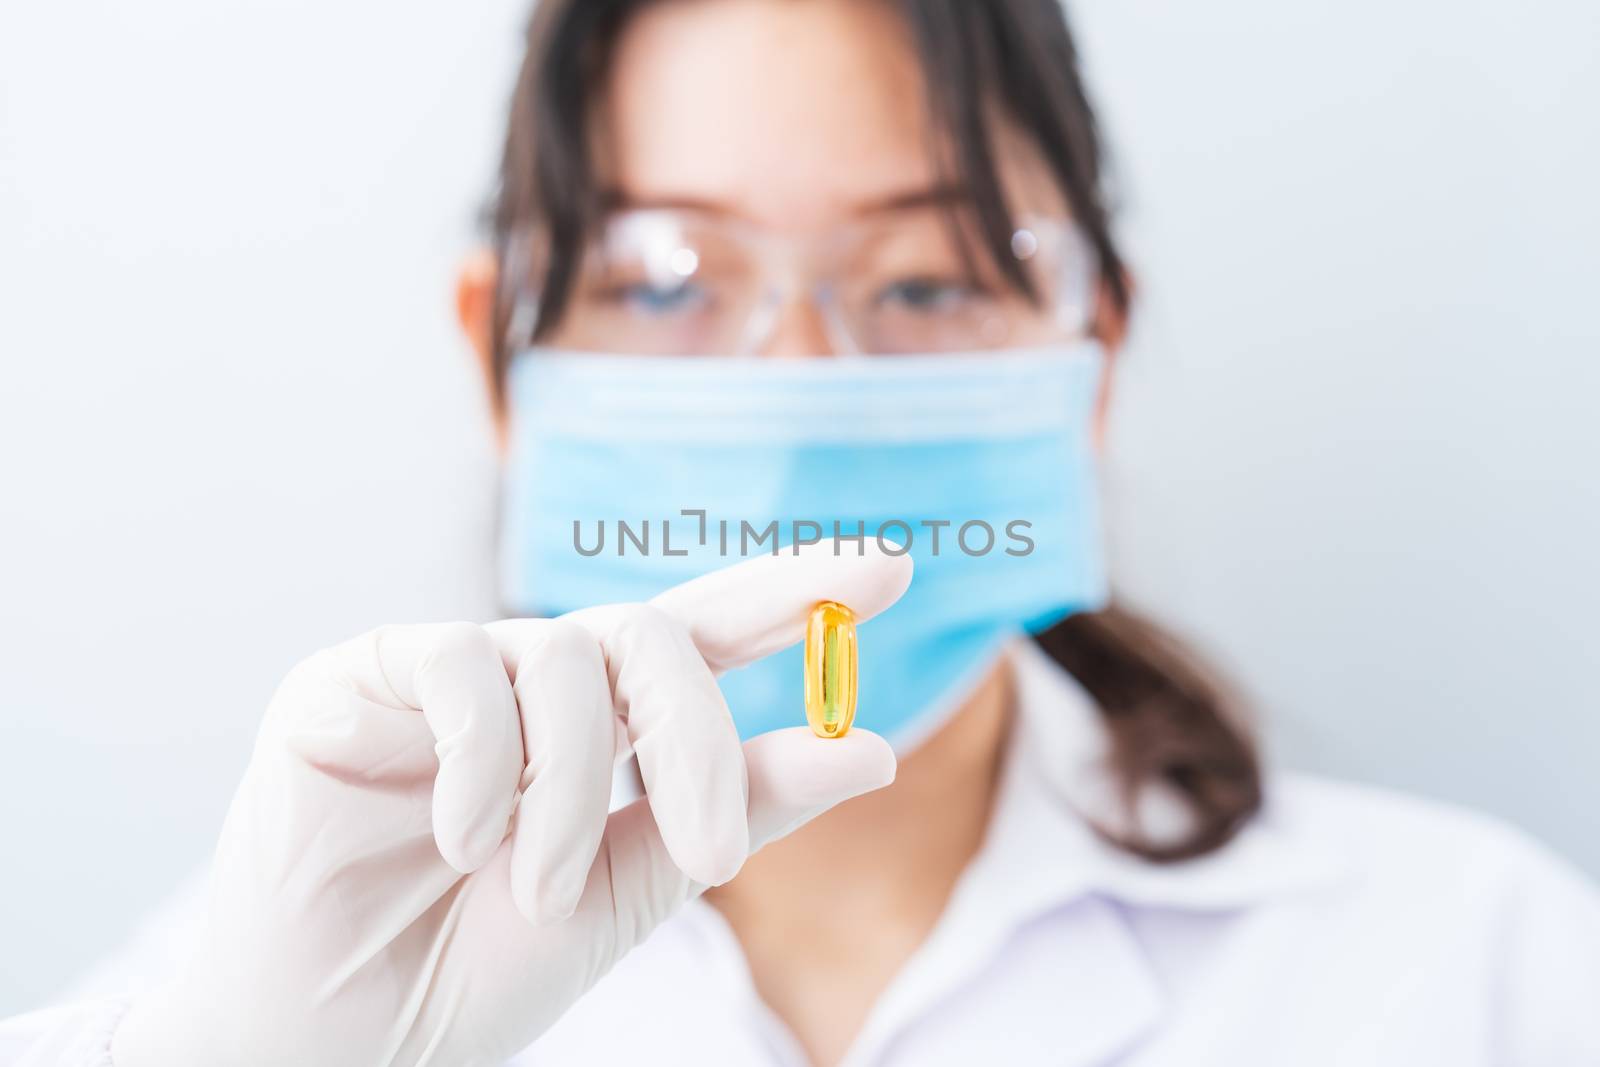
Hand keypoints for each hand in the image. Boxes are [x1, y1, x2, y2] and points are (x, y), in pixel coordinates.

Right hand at [112, 542, 910, 1065]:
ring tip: (534, 887)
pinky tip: (460, 840)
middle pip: (650, 635)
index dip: (790, 593)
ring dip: (572, 788)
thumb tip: (871, 747)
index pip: (702, 632)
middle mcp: (527, 681)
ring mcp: (441, 671)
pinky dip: (482, 760)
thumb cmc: (472, 967)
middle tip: (715, 857)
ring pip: (563, 655)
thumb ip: (739, 806)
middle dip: (700, 736)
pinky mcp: (353, 677)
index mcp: (596, 725)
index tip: (889, 568)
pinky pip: (455, 664)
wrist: (336, 1040)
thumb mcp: (634, 887)